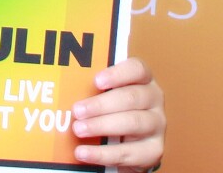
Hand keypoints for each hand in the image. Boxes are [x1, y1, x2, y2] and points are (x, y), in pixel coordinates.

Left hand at [72, 56, 165, 170]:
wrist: (127, 144)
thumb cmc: (112, 111)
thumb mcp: (105, 96)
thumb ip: (92, 90)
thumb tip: (65, 90)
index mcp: (143, 80)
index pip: (138, 69)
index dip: (118, 74)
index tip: (96, 81)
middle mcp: (154, 99)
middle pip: (131, 97)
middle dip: (101, 104)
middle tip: (77, 111)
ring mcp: (157, 125)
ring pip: (133, 122)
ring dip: (102, 126)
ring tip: (78, 130)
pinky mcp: (154, 150)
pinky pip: (129, 153)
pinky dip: (103, 154)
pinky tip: (83, 153)